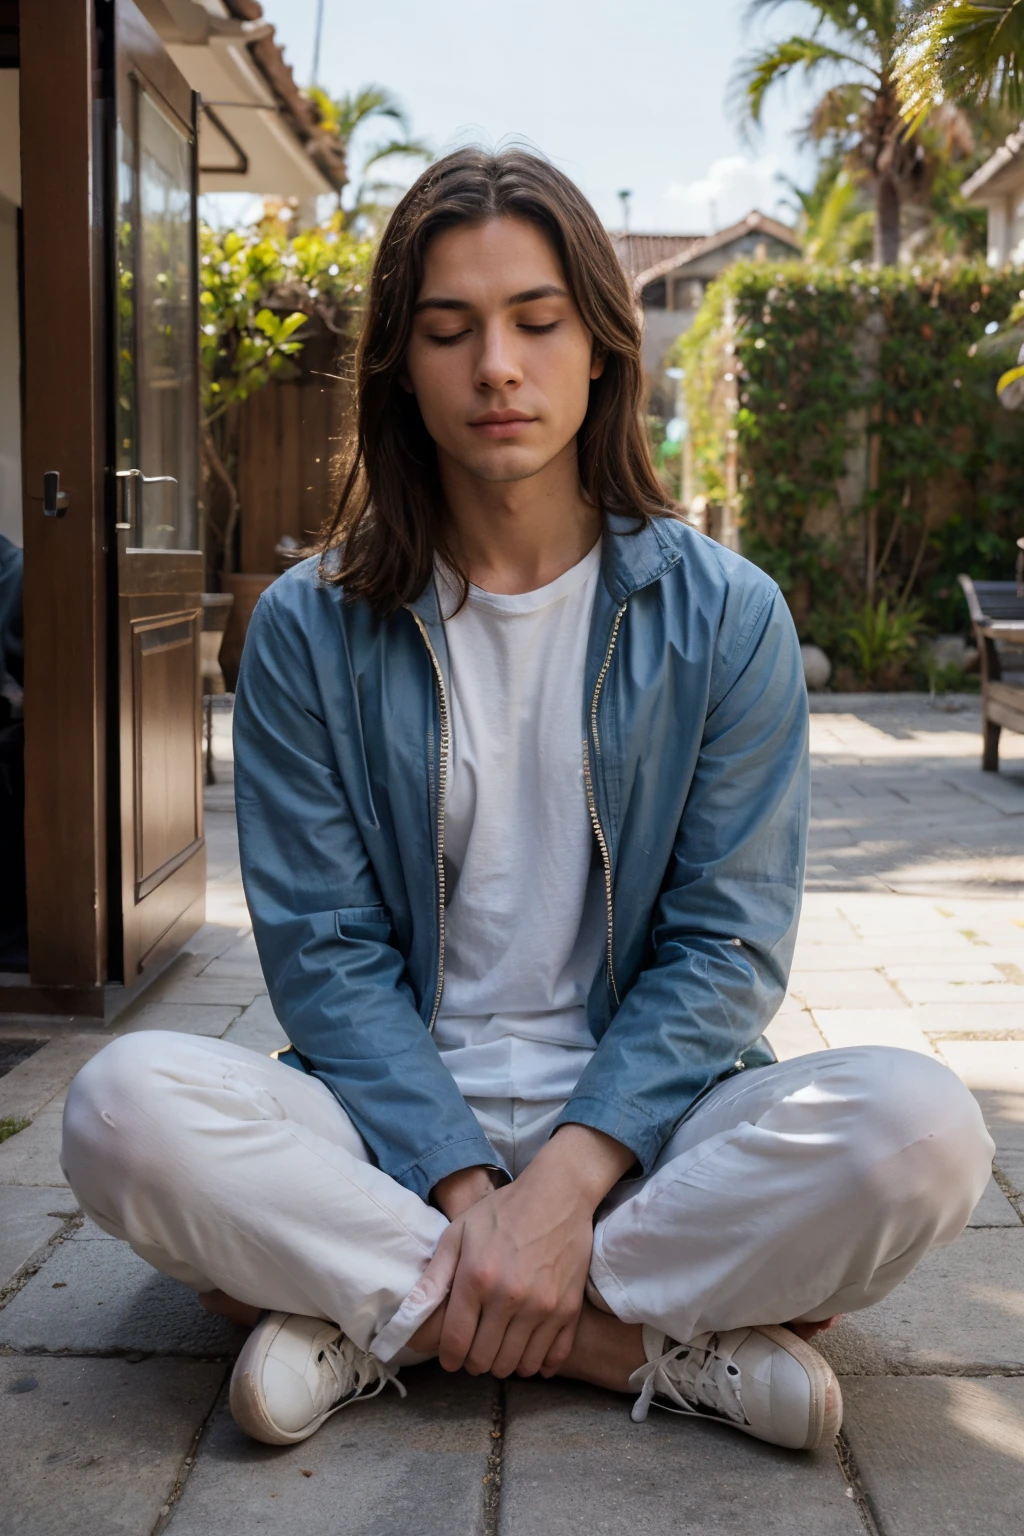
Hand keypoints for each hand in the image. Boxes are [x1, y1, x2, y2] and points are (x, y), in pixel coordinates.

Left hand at [422, 1125, 633, 1379]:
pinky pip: (552, 1359)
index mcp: (477, 1278)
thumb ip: (435, 1276)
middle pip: (485, 1360)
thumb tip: (408, 1314)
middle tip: (475, 1350)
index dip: (449, 1357)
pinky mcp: (569, 1309)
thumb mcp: (459, 1233)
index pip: (456, 1342)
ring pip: (517, 1366)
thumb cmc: (503, 1211)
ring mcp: (543, 1306)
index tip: (451, 1357)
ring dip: (504, 1365)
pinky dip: (537, 1363)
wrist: (558, 1195)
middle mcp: (510, 1298)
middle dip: (474, 1362)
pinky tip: (529, 1351)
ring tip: (500, 1349)